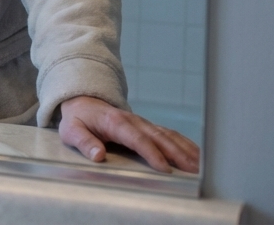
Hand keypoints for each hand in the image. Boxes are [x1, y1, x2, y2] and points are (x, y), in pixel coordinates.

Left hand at [58, 95, 199, 172]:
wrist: (82, 102)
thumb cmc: (78, 119)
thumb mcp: (71, 131)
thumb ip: (84, 142)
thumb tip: (98, 156)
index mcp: (115, 122)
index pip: (138, 139)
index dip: (152, 154)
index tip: (165, 168)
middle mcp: (134, 121)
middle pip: (159, 138)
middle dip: (178, 154)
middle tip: (194, 171)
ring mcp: (143, 123)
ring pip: (168, 136)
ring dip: (186, 150)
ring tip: (201, 166)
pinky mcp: (147, 127)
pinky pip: (169, 134)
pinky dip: (184, 144)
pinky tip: (197, 154)